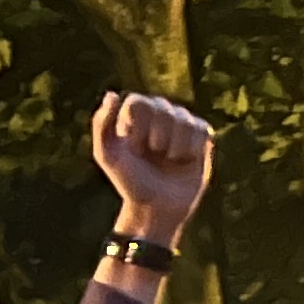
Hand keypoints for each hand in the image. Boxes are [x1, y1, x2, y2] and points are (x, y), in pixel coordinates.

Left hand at [91, 90, 214, 240]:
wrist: (155, 209)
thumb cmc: (129, 182)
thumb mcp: (107, 155)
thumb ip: (101, 124)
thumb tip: (112, 95)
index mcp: (136, 113)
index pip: (139, 103)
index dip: (136, 128)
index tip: (132, 148)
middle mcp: (160, 113)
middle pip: (163, 109)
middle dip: (155, 139)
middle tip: (151, 156)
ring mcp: (182, 123)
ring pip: (183, 120)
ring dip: (173, 147)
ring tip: (167, 160)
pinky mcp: (201, 137)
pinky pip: (201, 130)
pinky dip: (190, 149)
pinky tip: (183, 161)